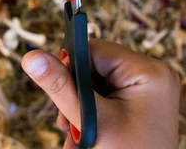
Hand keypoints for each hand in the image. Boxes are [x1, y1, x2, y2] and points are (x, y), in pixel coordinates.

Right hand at [22, 39, 179, 148]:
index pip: (95, 50)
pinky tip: (88, 135)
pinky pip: (110, 96)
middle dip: (77, 94)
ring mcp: (150, 89)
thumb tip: (31, 56)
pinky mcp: (144, 103)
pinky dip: (95, 113)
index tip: (60, 96)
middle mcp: (154, 74)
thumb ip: (61, 86)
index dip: (72, 69)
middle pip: (96, 67)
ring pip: (99, 84)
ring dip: (82, 107)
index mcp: (149, 72)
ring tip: (77, 135)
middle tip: (67, 123)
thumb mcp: (91, 120)